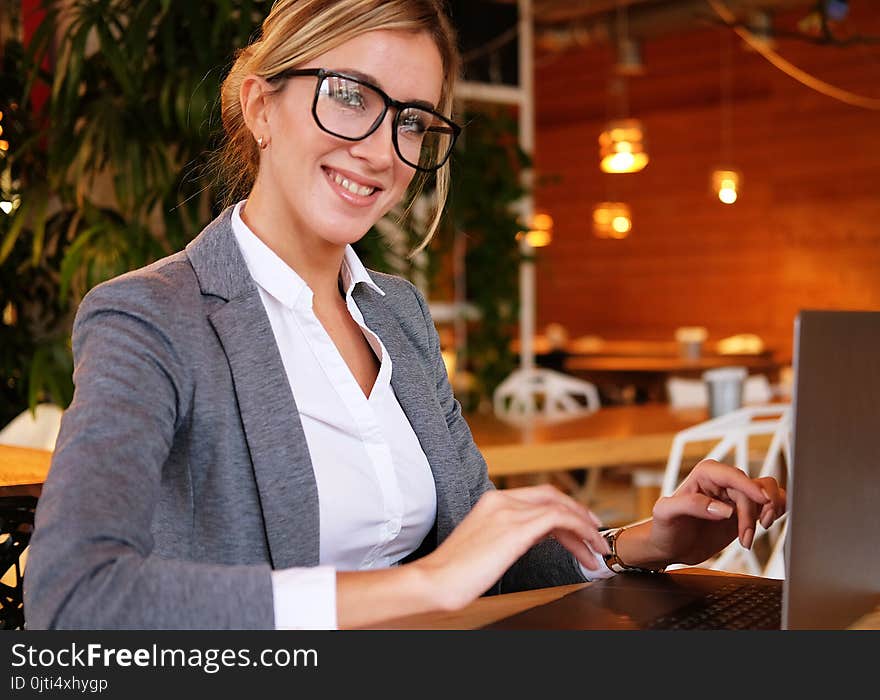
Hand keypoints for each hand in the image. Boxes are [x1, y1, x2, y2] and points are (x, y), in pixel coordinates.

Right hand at [412, 485, 607, 610]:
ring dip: (584, 527)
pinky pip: (560, 518)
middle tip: (596, 535)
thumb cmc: (455, 571)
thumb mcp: (486, 543)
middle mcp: (501, 499)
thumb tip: (536, 536)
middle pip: (552, 497)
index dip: (564, 508)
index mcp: (492, 500)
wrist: (436, 580)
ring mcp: (509, 511)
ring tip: (598, 549)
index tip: (580, 526)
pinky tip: (589, 546)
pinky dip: (580, 530)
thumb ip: (510, 532)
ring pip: (560, 507)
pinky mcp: (516, 528)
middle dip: (579, 514)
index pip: (538, 497)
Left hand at [645, 459, 786, 566]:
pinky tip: (766, 525)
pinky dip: (777, 511)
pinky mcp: (745, 513)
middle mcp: (723, 482)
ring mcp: (736, 498)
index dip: (749, 487)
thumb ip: (691, 505)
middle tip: (746, 535)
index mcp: (705, 475)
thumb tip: (723, 509)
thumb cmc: (665, 528)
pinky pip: (771, 503)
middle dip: (754, 512)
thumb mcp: (667, 513)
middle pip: (752, 489)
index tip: (762, 500)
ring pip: (768, 491)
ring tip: (761, 528)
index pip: (733, 475)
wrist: (671, 547)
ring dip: (771, 509)